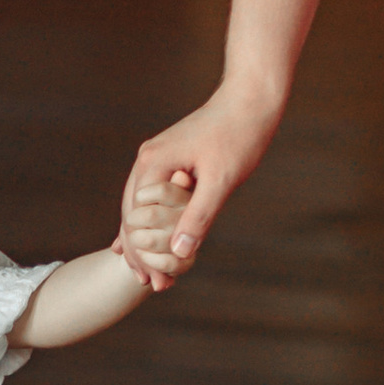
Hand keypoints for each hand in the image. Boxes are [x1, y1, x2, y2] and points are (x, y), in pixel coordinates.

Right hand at [116, 78, 282, 285]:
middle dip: (140, 251)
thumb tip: (178, 252)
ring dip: (146, 238)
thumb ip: (198, 216)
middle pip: (132, 214)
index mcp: (153, 163)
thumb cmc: (239, 136)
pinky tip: (153, 239)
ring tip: (151, 272)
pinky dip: (154, 220)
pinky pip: (154, 195)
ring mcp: (157, 156)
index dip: (142, 253)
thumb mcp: (221, 181)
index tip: (152, 281)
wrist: (251, 99)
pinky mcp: (171, 157)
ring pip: (141, 206)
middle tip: (151, 286)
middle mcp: (148, 158)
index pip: (134, 218)